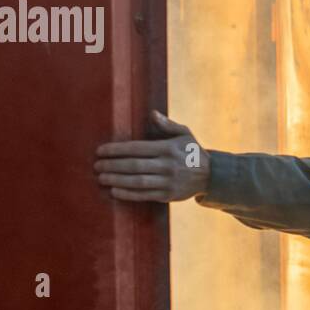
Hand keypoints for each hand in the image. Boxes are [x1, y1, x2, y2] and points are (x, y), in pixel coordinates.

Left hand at [94, 110, 210, 201]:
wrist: (212, 176)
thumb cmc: (193, 152)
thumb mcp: (185, 134)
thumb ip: (167, 124)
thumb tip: (152, 113)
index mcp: (168, 148)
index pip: (137, 148)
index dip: (117, 150)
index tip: (100, 151)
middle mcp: (168, 165)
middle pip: (134, 166)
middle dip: (112, 166)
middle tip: (97, 166)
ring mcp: (168, 182)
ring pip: (138, 181)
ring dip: (117, 180)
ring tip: (101, 178)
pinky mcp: (168, 196)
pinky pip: (145, 195)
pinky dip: (128, 194)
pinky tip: (115, 191)